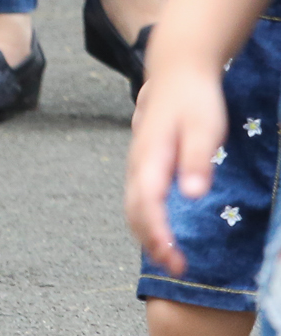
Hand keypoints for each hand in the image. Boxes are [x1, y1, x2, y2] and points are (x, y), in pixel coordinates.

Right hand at [125, 56, 227, 275]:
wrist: (176, 67)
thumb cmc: (193, 97)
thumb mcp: (203, 127)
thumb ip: (196, 160)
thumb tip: (192, 194)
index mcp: (151, 154)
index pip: (148, 203)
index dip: (159, 234)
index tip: (174, 259)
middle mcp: (138, 160)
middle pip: (134, 209)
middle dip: (151, 242)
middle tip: (177, 268)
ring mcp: (137, 160)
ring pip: (132, 204)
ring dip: (147, 234)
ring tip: (170, 257)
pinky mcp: (142, 160)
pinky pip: (137, 196)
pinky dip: (146, 219)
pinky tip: (162, 230)